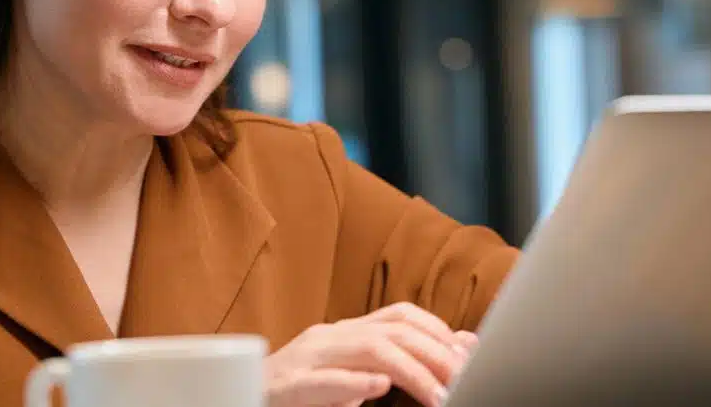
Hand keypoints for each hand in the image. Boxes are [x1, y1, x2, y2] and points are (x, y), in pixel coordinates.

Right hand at [265, 302, 477, 406]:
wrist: (243, 395)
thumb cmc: (300, 390)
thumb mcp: (354, 374)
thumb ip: (399, 361)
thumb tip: (464, 344)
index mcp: (345, 332)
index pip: (400, 315)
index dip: (438, 332)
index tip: (467, 359)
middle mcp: (328, 337)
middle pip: (391, 332)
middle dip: (435, 354)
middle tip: (464, 380)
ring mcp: (307, 357)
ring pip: (366, 350)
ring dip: (409, 372)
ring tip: (438, 395)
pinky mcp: (288, 385)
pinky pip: (323, 380)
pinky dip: (354, 383)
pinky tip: (379, 388)